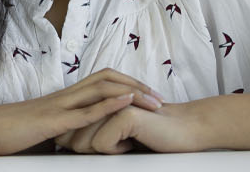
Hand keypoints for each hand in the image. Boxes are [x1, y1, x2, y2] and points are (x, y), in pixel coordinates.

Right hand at [0, 68, 163, 155]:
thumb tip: (82, 138)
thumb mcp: (46, 129)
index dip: (127, 85)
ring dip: (132, 93)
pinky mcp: (53, 120)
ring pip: (102, 90)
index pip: (102, 82)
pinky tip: (127, 104)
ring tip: (154, 101)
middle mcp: (65, 96)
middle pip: (108, 80)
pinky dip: (109, 105)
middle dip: (138, 87)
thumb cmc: (11, 134)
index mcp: (64, 98)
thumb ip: (65, 129)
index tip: (149, 97)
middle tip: (161, 98)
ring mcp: (60, 106)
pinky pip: (85, 110)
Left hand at [55, 102, 205, 153]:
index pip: (66, 132)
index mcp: (95, 101)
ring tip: (126, 140)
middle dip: (88, 150)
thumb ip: (92, 131)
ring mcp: (110, 104)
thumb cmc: (150, 133)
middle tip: (117, 143)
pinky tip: (134, 141)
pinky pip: (102, 145)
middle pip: (70, 139)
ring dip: (105, 150)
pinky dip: (118, 150)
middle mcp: (99, 99)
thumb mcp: (115, 132)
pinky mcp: (122, 114)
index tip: (104, 144)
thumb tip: (66, 142)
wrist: (184, 128)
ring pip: (83, 143)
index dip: (78, 145)